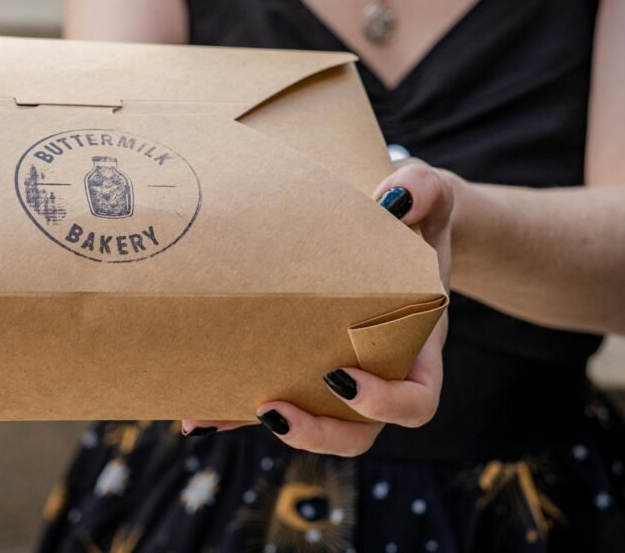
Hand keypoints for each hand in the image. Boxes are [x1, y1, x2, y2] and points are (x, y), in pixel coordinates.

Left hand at [182, 159, 455, 455]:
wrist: (395, 221)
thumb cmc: (416, 216)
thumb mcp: (428, 197)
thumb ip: (424, 190)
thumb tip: (397, 196)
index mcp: (418, 346)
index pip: (416, 401)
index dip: (385, 404)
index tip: (340, 376)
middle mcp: (380, 371)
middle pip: (359, 433)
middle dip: (317, 431)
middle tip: (271, 408)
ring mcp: (339, 374)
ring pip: (312, 425)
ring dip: (264, 426)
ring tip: (208, 416)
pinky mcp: (302, 365)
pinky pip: (275, 397)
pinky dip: (235, 408)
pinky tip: (195, 408)